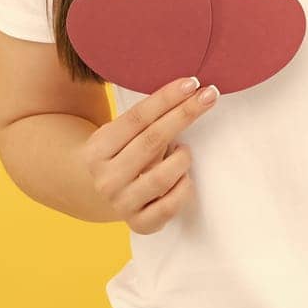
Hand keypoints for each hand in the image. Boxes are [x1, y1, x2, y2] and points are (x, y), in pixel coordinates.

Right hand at [79, 75, 219, 232]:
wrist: (98, 191)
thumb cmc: (122, 152)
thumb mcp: (121, 132)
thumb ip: (147, 118)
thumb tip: (189, 90)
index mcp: (98, 148)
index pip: (138, 118)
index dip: (167, 98)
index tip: (193, 83)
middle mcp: (106, 178)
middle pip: (152, 141)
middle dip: (184, 114)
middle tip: (209, 96)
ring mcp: (120, 203)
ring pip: (163, 177)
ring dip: (182, 158)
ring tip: (183, 150)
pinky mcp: (139, 224)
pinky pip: (170, 206)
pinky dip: (183, 187)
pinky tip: (183, 177)